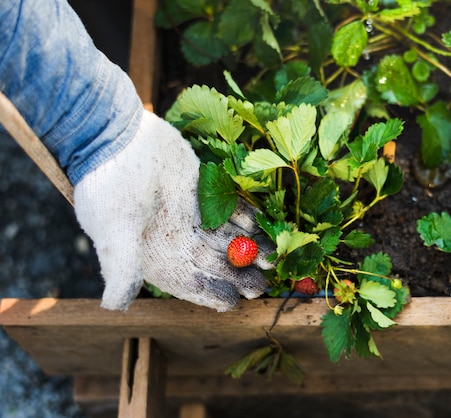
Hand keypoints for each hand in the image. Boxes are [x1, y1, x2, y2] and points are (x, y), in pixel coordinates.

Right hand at [74, 110, 272, 310]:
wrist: (114, 135)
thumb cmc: (109, 184)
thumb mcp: (113, 227)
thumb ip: (121, 265)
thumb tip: (113, 305)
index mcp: (155, 256)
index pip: (189, 283)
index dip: (211, 293)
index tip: (233, 300)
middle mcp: (175, 240)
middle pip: (214, 264)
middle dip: (238, 275)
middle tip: (262, 284)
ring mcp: (191, 216)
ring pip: (226, 239)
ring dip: (248, 250)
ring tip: (272, 259)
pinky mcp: (202, 191)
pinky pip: (230, 210)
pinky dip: (247, 220)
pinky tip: (264, 227)